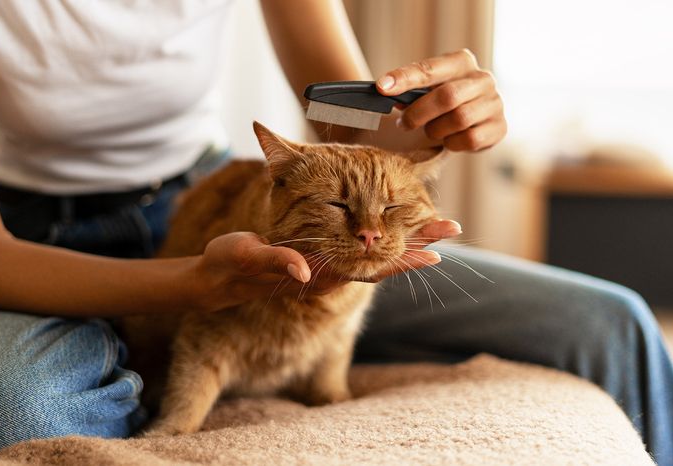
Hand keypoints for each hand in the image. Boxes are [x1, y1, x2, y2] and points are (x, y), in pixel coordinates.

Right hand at [193, 222, 459, 310]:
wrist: (221, 276)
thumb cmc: (232, 265)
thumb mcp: (248, 259)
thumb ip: (277, 263)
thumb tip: (306, 271)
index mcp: (319, 274)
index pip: (369, 268)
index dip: (401, 260)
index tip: (433, 252)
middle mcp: (330, 272)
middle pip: (382, 260)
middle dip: (417, 244)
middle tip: (452, 228)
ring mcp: (328, 264)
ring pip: (375, 251)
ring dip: (407, 238)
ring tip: (439, 224)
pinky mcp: (322, 254)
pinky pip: (360, 245)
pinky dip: (383, 234)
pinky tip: (399, 222)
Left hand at [376, 49, 506, 151]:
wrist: (473, 120)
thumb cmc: (442, 101)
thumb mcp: (427, 89)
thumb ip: (410, 89)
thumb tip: (386, 90)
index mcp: (461, 61)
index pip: (430, 69)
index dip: (404, 78)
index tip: (382, 88)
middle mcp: (483, 79)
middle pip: (447, 97)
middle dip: (419, 113)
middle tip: (403, 124)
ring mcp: (494, 103)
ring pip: (459, 120)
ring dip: (435, 130)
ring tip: (429, 130)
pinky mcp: (499, 127)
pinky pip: (469, 139)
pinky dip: (451, 143)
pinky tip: (448, 139)